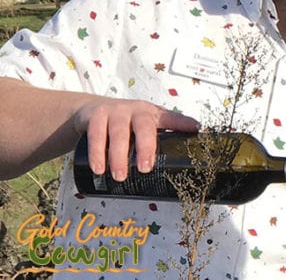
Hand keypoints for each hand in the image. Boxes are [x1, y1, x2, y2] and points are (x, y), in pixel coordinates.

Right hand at [74, 98, 199, 180]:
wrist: (91, 110)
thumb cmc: (124, 123)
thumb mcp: (144, 126)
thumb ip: (160, 138)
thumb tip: (181, 158)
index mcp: (152, 114)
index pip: (171, 118)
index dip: (183, 123)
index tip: (195, 129)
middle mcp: (136, 110)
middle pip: (144, 126)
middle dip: (145, 147)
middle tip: (144, 169)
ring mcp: (116, 111)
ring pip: (119, 132)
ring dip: (118, 155)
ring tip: (119, 176)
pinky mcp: (96, 116)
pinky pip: (96, 134)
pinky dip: (96, 152)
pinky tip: (98, 167)